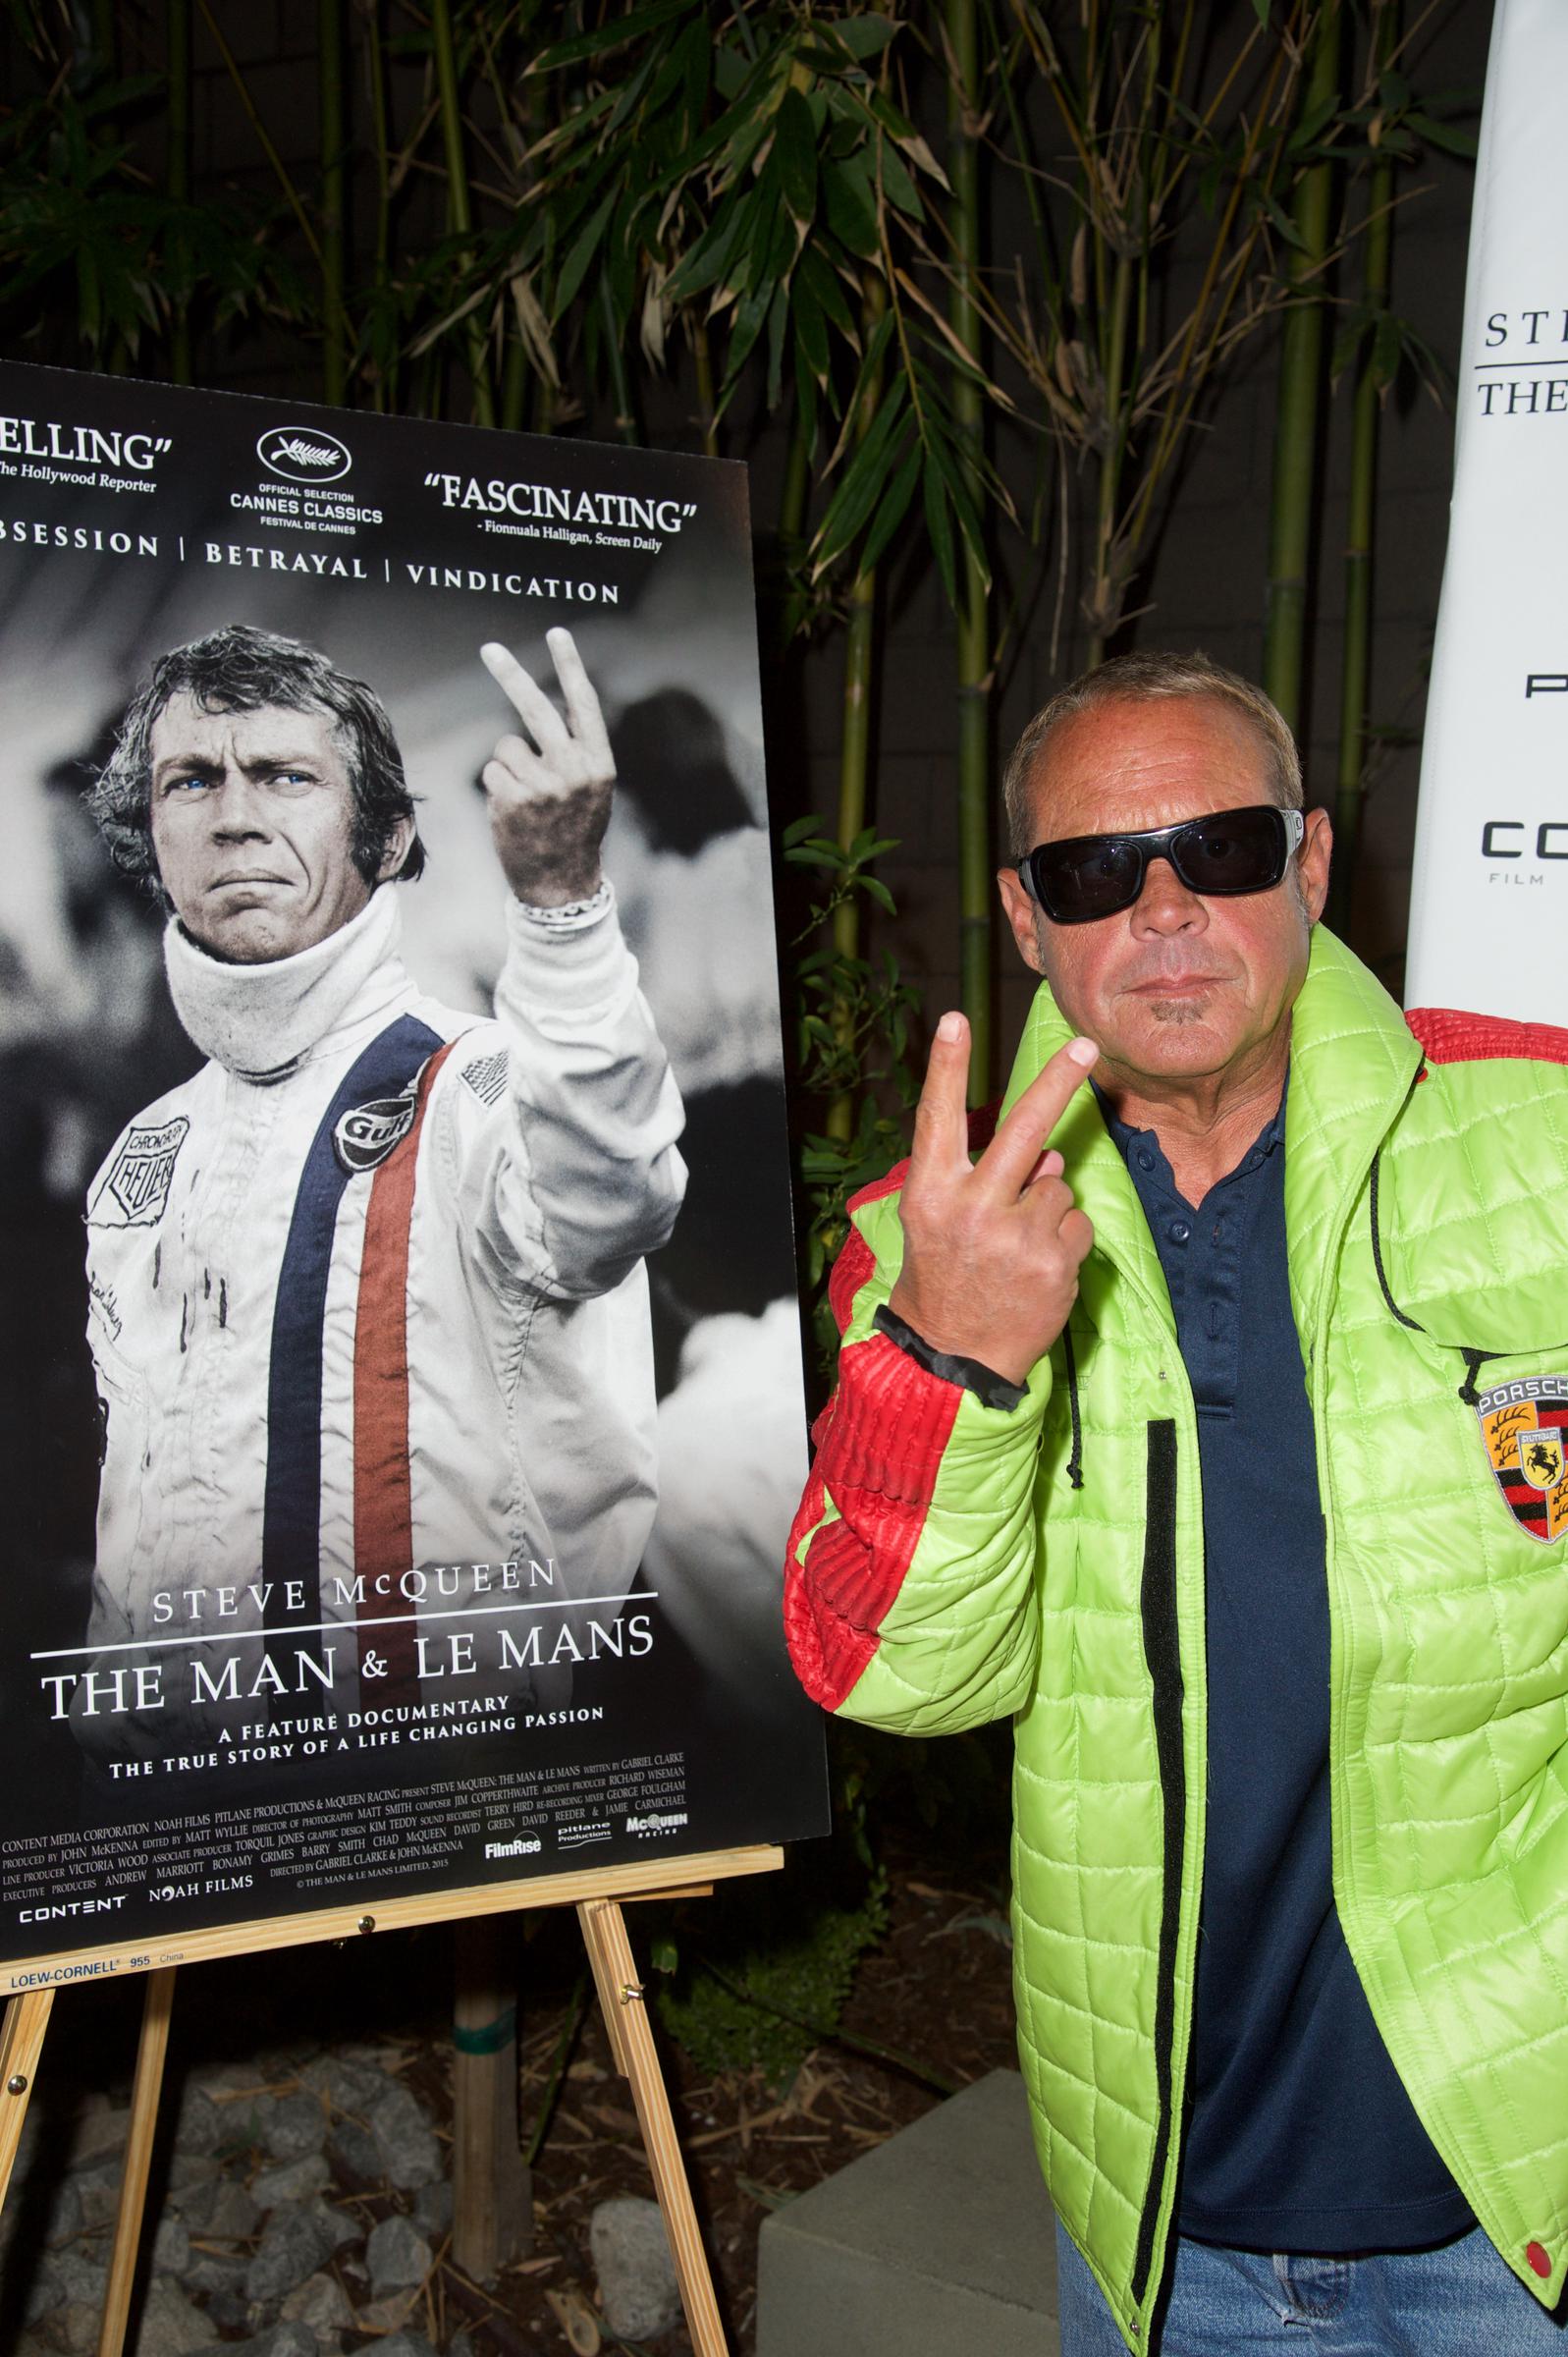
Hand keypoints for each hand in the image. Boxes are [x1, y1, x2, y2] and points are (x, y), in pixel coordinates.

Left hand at [480, 627, 614, 906]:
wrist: (561, 884)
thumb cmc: (573, 830)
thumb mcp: (590, 789)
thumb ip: (574, 751)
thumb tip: (545, 710)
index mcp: (598, 763)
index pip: (583, 703)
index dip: (569, 665)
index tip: (557, 633)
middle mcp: (573, 770)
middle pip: (534, 709)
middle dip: (510, 674)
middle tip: (489, 649)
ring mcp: (542, 785)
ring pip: (506, 747)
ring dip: (508, 767)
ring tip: (525, 798)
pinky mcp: (512, 799)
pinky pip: (492, 771)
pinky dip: (497, 787)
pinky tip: (513, 812)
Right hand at [887, 1013, 1098, 1384]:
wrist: (953, 1357)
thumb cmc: (944, 1278)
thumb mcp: (937, 1223)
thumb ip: (981, 1180)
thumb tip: (1049, 1154)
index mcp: (931, 1193)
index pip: (937, 1118)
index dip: (946, 1066)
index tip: (955, 1019)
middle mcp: (971, 1208)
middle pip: (1025, 1129)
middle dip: (1058, 1082)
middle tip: (1087, 1046)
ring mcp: (1015, 1236)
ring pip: (1057, 1185)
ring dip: (1048, 1208)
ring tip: (1016, 1249)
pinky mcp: (1052, 1262)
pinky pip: (1076, 1224)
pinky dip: (1065, 1241)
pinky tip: (1037, 1268)